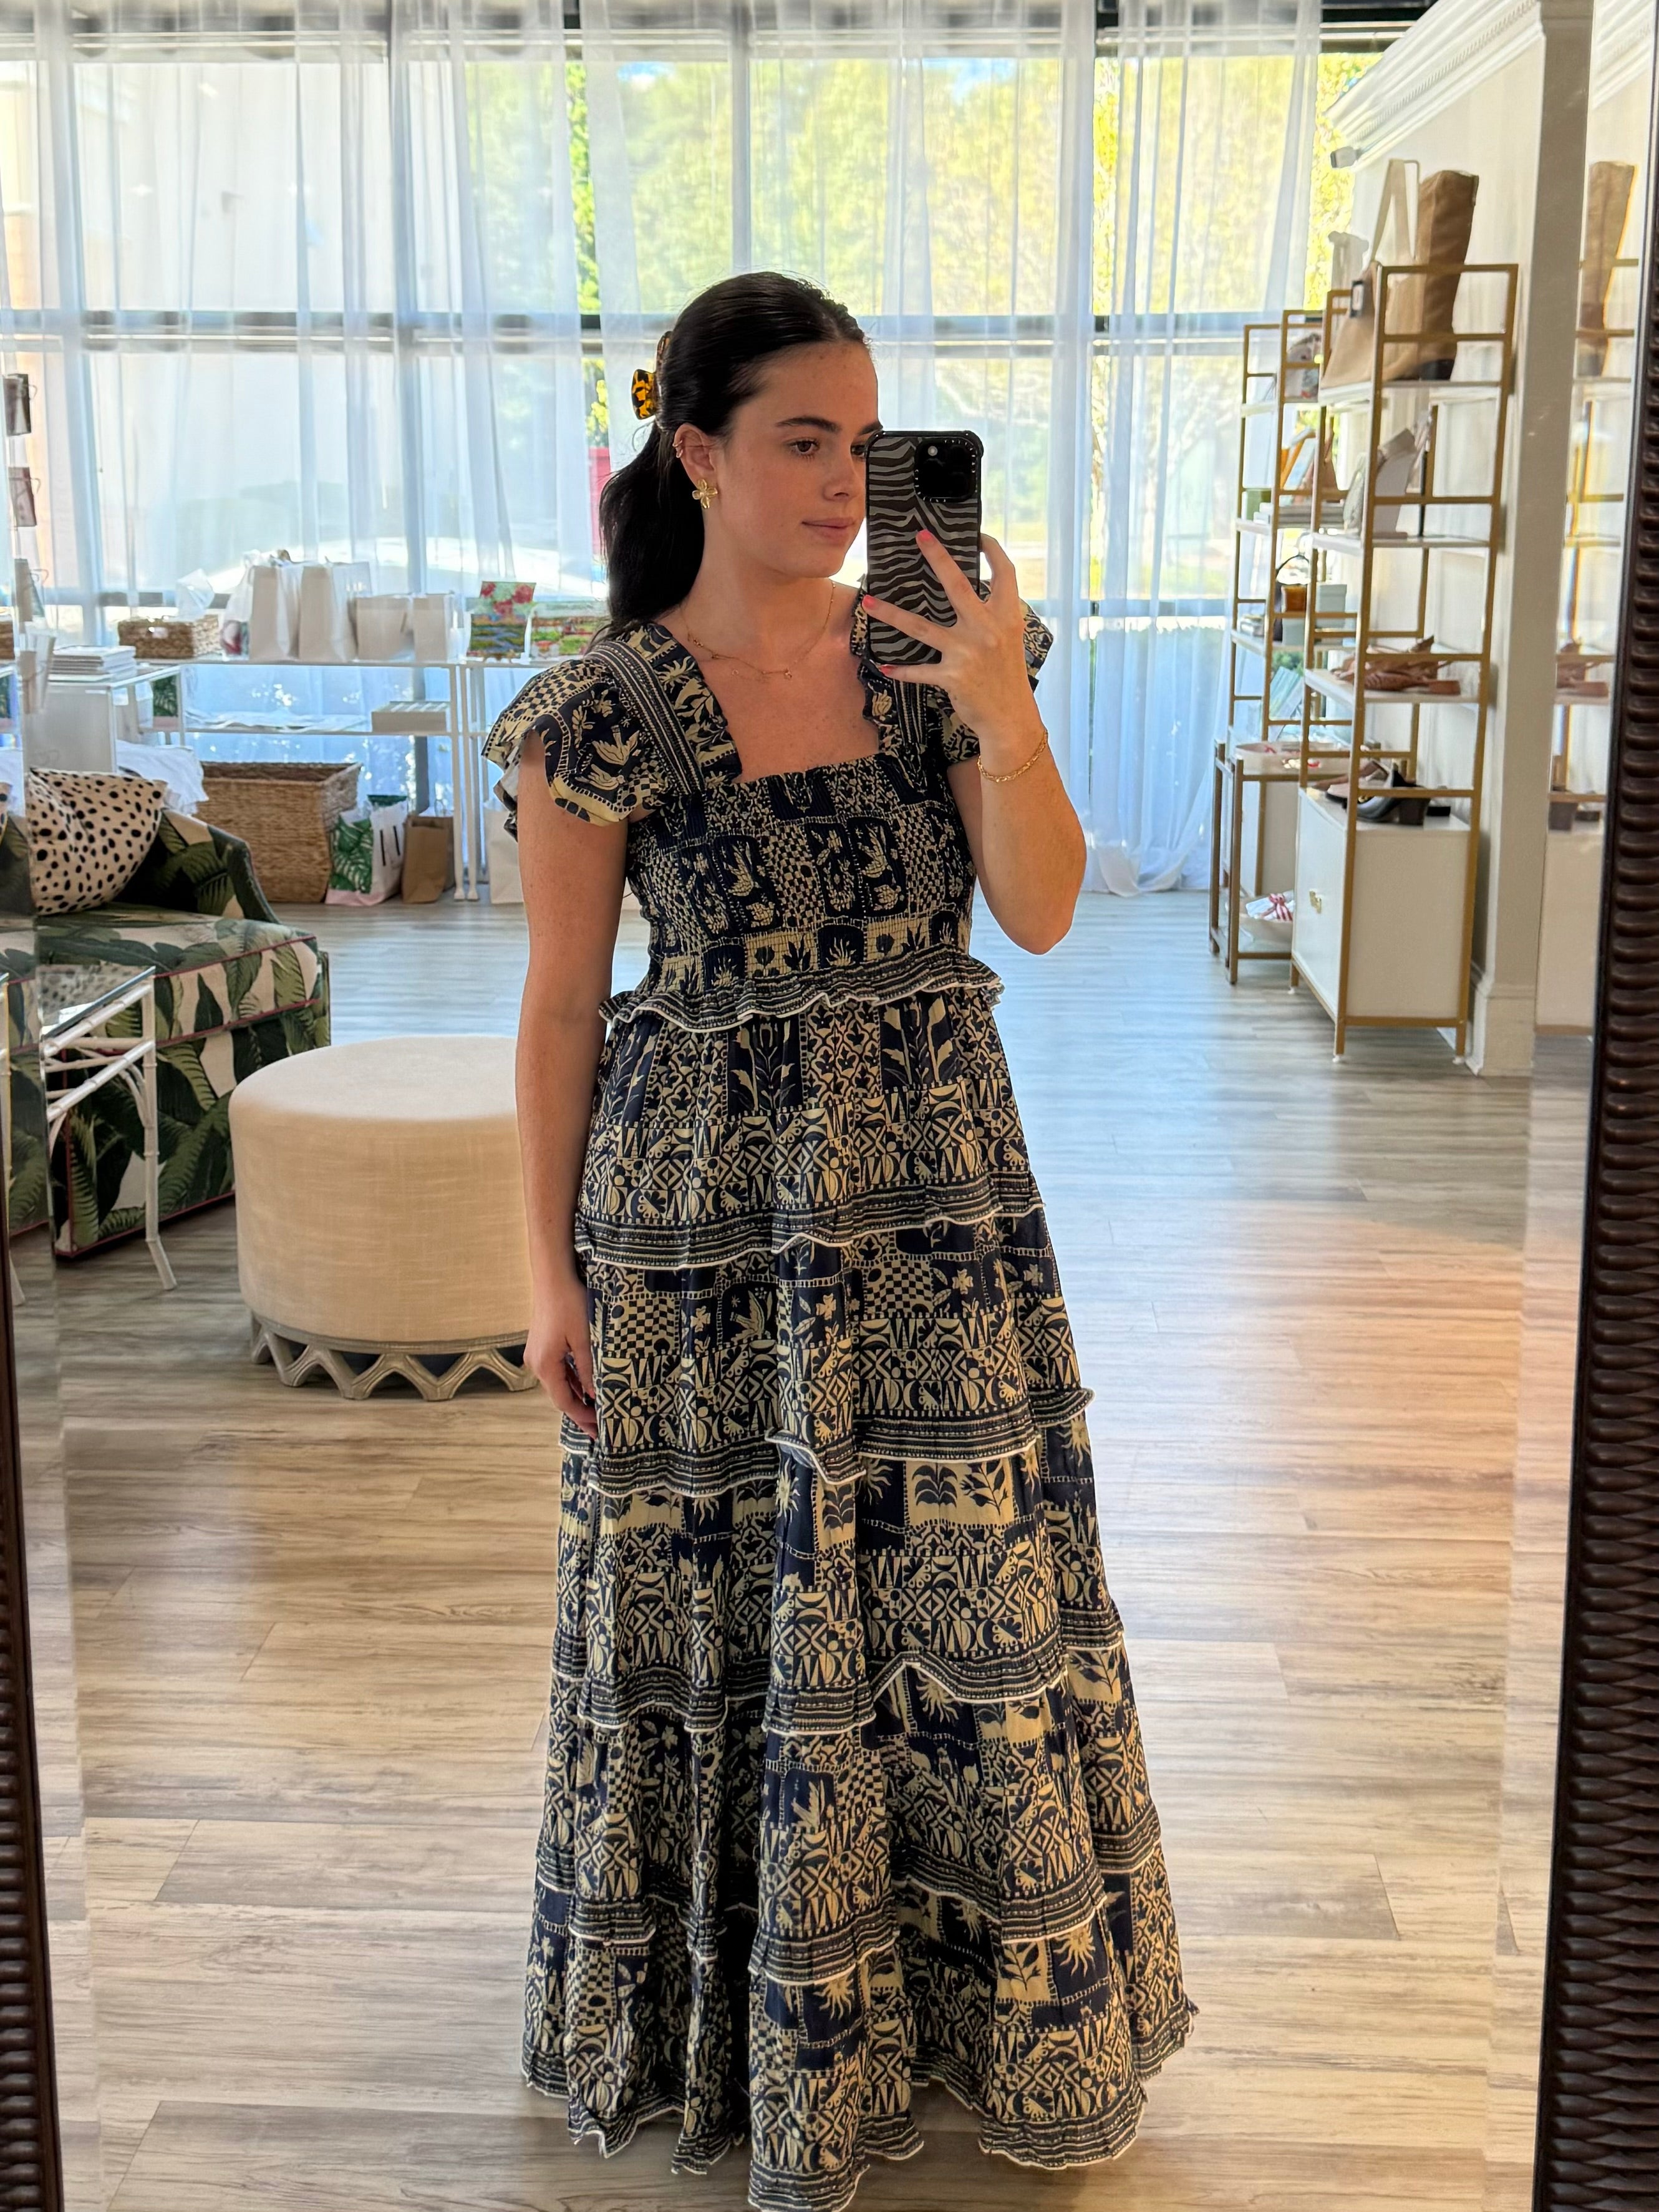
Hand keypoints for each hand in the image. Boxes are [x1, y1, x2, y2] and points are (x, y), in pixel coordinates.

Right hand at [526, 1275, 597, 1437]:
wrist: (552, 1278)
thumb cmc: (570, 1304)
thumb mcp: (584, 1339)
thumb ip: (588, 1369)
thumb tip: (594, 1395)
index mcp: (545, 1365)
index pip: (564, 1401)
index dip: (581, 1416)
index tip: (597, 1429)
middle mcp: (536, 1363)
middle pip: (559, 1395)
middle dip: (579, 1411)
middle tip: (598, 1428)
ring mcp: (536, 1355)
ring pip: (558, 1383)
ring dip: (575, 1396)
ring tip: (594, 1411)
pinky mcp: (541, 1346)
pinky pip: (557, 1370)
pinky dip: (570, 1381)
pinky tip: (584, 1388)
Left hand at [861, 532, 1043, 769]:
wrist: (1010, 717)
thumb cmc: (1007, 676)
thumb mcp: (1010, 639)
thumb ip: (993, 616)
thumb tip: (966, 594)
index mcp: (1007, 616)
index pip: (1004, 573)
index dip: (992, 550)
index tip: (977, 536)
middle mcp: (987, 629)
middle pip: (957, 585)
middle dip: (938, 558)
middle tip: (920, 537)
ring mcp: (968, 652)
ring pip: (921, 626)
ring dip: (891, 614)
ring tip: (868, 601)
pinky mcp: (952, 676)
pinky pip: (918, 670)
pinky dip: (902, 670)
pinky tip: (886, 666)